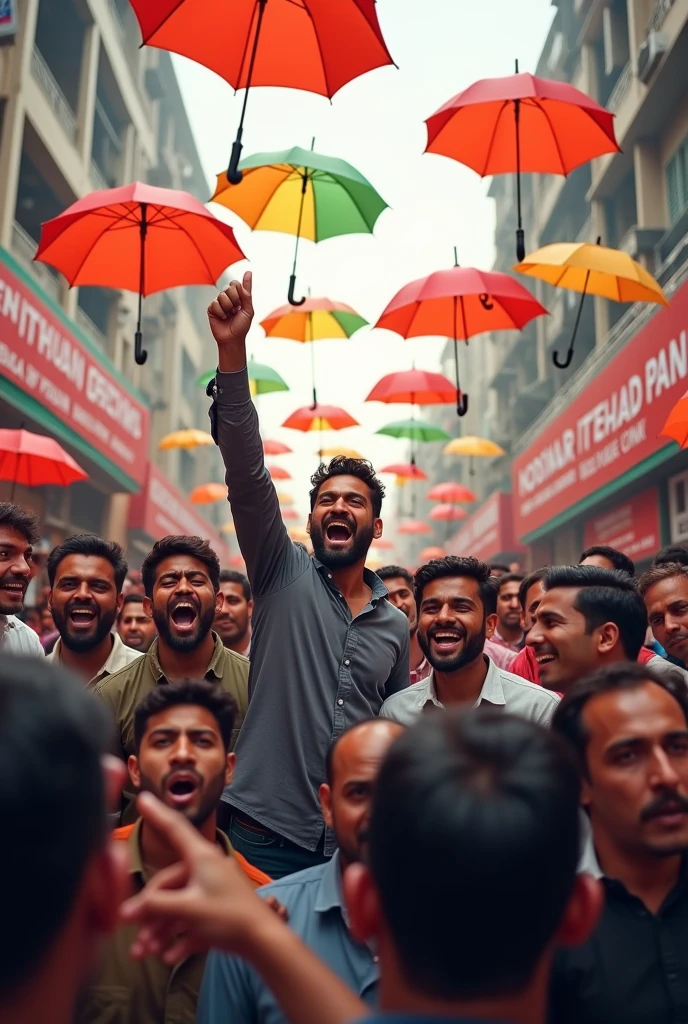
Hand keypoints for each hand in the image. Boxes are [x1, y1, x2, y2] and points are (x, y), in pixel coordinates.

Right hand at [120, 791, 279, 963]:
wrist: (263, 941)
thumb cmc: (229, 917)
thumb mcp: (188, 909)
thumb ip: (155, 906)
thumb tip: (126, 910)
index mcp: (200, 857)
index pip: (174, 828)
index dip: (157, 813)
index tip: (142, 798)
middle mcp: (205, 869)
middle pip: (167, 884)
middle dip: (149, 913)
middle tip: (134, 938)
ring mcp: (211, 890)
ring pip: (176, 907)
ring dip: (159, 931)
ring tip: (144, 954)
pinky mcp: (216, 911)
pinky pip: (190, 922)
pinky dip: (178, 939)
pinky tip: (169, 957)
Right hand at [208, 271, 253, 354]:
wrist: (232, 339)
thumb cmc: (241, 327)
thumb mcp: (248, 310)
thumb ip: (246, 295)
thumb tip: (246, 276)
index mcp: (239, 299)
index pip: (239, 285)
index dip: (243, 283)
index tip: (249, 272)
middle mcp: (229, 299)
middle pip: (230, 287)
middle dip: (235, 298)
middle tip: (236, 309)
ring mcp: (220, 303)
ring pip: (222, 295)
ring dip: (228, 306)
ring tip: (229, 315)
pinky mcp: (212, 309)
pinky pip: (215, 303)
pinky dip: (220, 312)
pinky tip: (222, 318)